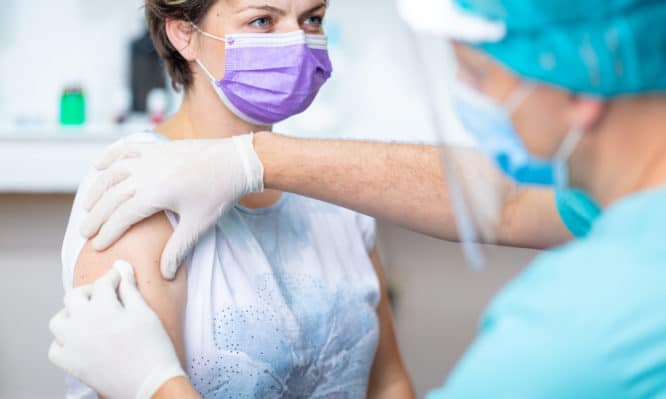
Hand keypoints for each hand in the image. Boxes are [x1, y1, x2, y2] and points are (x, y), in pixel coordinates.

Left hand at [48, 261, 185, 398]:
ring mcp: (73, 345)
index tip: (119, 278)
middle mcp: (83, 325)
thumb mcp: (145, 313)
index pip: (102, 283)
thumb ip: (129, 289)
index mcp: (104, 309)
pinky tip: (80, 340)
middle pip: (74, 296)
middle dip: (89, 291)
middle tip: (104, 296)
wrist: (151, 382)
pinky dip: (64, 341)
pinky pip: (55, 348)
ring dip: (71, 314)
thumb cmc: (153, 348)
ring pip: (58, 320)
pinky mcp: (70, 364)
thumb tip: (122, 267)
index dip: (113, 277)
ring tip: (88, 317)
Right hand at [80, 133, 263, 278]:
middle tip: (85, 233)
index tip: (97, 246)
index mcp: (156, 193)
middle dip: (96, 216)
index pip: (122, 216)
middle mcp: (147, 173)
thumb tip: (165, 274)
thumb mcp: (199, 224)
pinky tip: (98, 167)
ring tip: (87, 207)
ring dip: (97, 190)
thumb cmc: (219, 194)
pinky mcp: (157, 147)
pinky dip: (109, 157)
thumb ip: (178, 249)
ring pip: (112, 173)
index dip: (107, 232)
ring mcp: (150, 157)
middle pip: (111, 196)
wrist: (236, 161)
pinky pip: (126, 149)